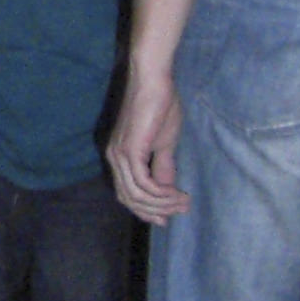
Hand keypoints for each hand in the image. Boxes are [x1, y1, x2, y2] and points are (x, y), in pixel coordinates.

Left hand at [106, 66, 188, 223]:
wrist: (154, 82)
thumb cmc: (160, 107)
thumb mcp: (164, 144)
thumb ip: (162, 167)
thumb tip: (167, 190)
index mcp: (119, 158)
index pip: (127, 194)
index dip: (146, 210)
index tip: (168, 218)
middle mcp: (114, 159)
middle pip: (129, 200)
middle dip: (156, 211)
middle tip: (182, 210)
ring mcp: (119, 156)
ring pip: (137, 196)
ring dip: (163, 204)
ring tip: (184, 201)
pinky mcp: (130, 151)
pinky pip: (143, 184)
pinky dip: (161, 193)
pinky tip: (177, 192)